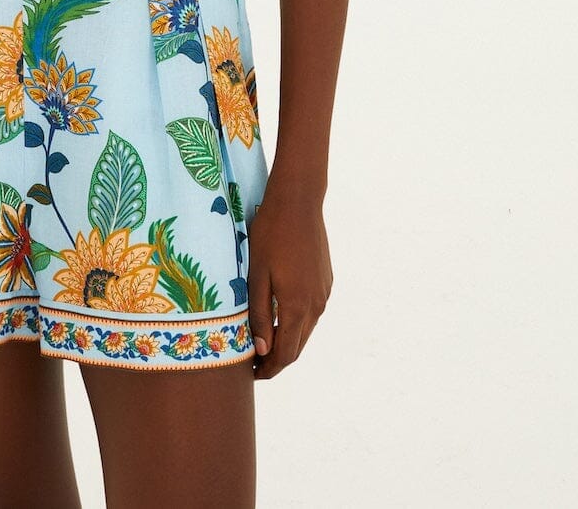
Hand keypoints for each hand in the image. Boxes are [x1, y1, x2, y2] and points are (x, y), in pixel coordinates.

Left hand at [247, 178, 332, 380]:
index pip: (285, 354)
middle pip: (298, 346)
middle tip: (254, 364)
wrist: (298, 202)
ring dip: (288, 340)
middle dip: (277, 359)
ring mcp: (324, 293)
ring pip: (306, 329)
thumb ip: (260, 315)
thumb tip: (262, 350)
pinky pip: (312, 311)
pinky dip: (297, 321)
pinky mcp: (326, 280)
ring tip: (264, 342)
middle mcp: (316, 305)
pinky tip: (281, 315)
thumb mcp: (257, 275)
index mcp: (298, 307)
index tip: (251, 374)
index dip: (269, 369)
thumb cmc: (270, 235)